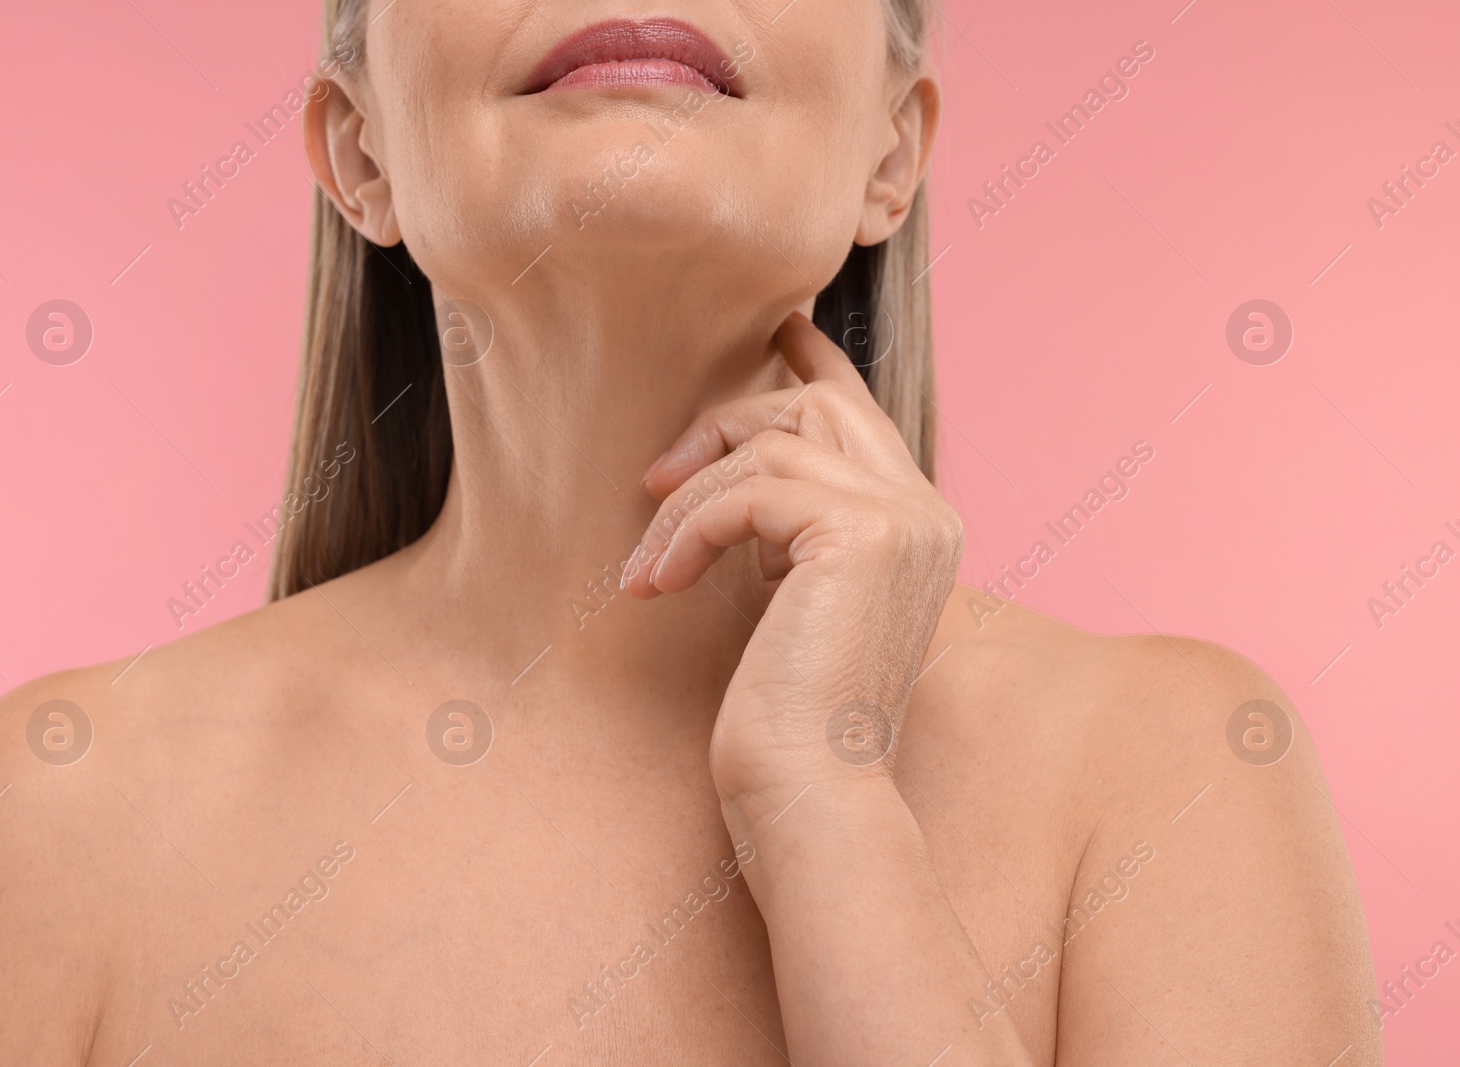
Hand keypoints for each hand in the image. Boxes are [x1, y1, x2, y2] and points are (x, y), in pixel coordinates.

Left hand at [622, 311, 963, 818]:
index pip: (864, 412)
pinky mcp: (859, 534)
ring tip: (649, 564)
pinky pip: (749, 490)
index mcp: (920, 523)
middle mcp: (926, 510)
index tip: (777, 326)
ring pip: (772, 443)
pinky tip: (658, 581)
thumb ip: (797, 531)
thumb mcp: (798, 600)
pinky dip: (689, 531)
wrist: (810, 790)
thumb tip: (745, 476)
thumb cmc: (791, 714)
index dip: (815, 362)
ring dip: (690, 498)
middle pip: (816, 405)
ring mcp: (902, 517)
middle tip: (656, 479)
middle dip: (724, 425)